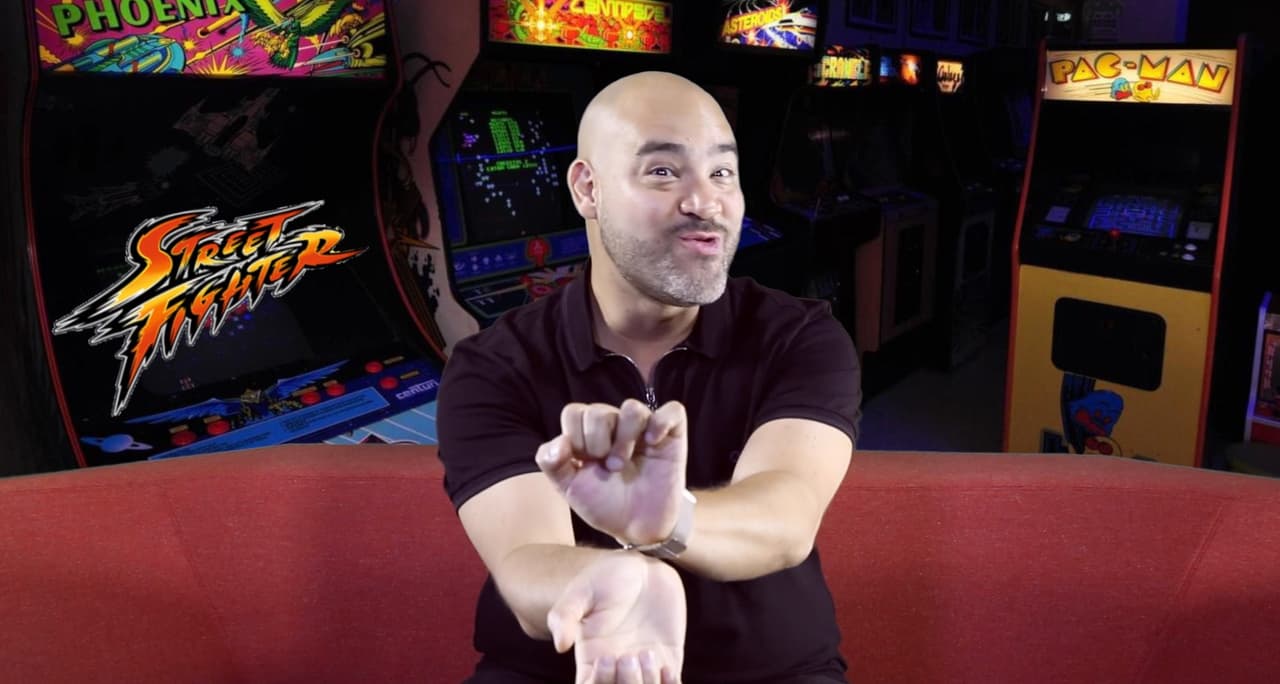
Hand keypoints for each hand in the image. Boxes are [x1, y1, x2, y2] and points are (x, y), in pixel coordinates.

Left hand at [537, 399, 686, 545]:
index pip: (574, 413)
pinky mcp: (672, 434)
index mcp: (588, 432)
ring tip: (625, 462)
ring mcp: (644, 427)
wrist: (638, 527)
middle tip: (608, 468)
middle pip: (598, 411)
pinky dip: (661, 422)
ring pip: (632, 408)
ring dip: (625, 437)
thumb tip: (559, 441)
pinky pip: (672, 410)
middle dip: (597, 442)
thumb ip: (553, 464)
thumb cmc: (604, 504)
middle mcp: (615, 424)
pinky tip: (653, 443)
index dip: (575, 437)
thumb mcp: (570, 488)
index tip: (584, 463)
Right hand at [548, 552, 684, 683]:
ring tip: (647, 652)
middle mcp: (618, 668)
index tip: (605, 659)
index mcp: (592, 659)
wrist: (642, 567)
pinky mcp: (668, 659)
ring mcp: (644, 666)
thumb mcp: (580, 592)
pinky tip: (666, 664)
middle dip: (626, 683)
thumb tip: (560, 645)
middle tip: (628, 656)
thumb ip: (564, 616)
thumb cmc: (605, 577)